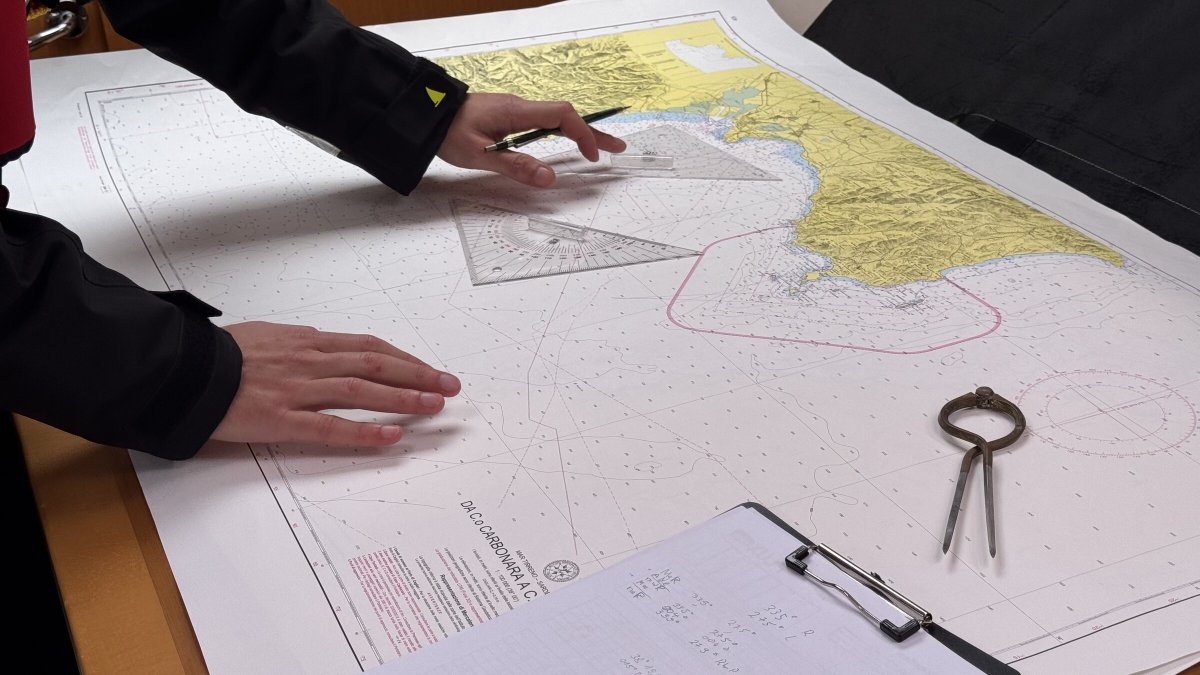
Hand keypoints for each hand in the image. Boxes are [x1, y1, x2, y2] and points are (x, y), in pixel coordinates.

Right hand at [211, 322, 460, 445]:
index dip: (403, 359)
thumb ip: (296, 346)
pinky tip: (390, 438)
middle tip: (450, 386)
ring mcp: (297, 390)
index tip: (428, 369)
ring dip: (403, 399)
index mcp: (306, 341)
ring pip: (362, 391)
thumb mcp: (264, 337)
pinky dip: (363, 432)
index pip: (367, 347)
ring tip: (434, 407)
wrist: (179, 367)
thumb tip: (319, 350)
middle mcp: (309, 361)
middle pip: (376, 365)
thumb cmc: (215, 354)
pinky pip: (329, 427)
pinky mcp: (280, 418)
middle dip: (418, 375)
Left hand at [437, 92, 626, 186]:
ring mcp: (514, 111)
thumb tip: (549, 178)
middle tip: (617, 148)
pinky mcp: (507, 116)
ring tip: (597, 148)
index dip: (583, 134)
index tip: (591, 155)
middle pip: (566, 116)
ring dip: (579, 132)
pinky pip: (542, 122)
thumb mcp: (480, 155)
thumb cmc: (447, 132)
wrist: (424, 115)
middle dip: (593, 132)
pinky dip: (561, 131)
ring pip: (555, 119)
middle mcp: (519, 107)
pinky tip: (565, 141)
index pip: (562, 116)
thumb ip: (516, 166)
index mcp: (517, 112)